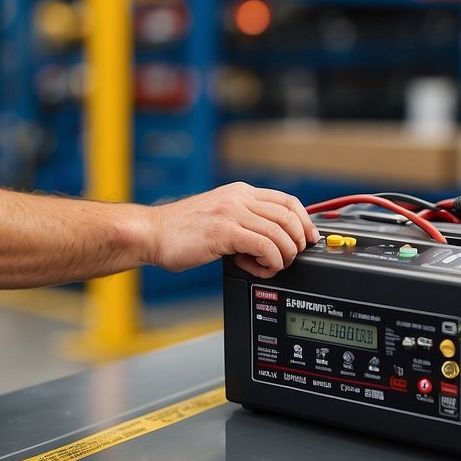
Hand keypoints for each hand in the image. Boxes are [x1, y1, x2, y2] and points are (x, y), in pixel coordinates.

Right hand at [146, 182, 318, 277]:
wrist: (151, 233)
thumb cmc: (180, 231)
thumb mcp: (219, 216)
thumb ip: (243, 222)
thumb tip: (270, 240)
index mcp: (240, 192)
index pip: (287, 200)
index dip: (305, 221)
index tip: (309, 239)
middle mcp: (238, 198)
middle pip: (289, 216)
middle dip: (298, 241)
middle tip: (291, 258)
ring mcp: (231, 212)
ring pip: (280, 232)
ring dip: (285, 255)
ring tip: (272, 266)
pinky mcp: (224, 231)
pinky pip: (264, 245)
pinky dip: (270, 260)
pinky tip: (260, 268)